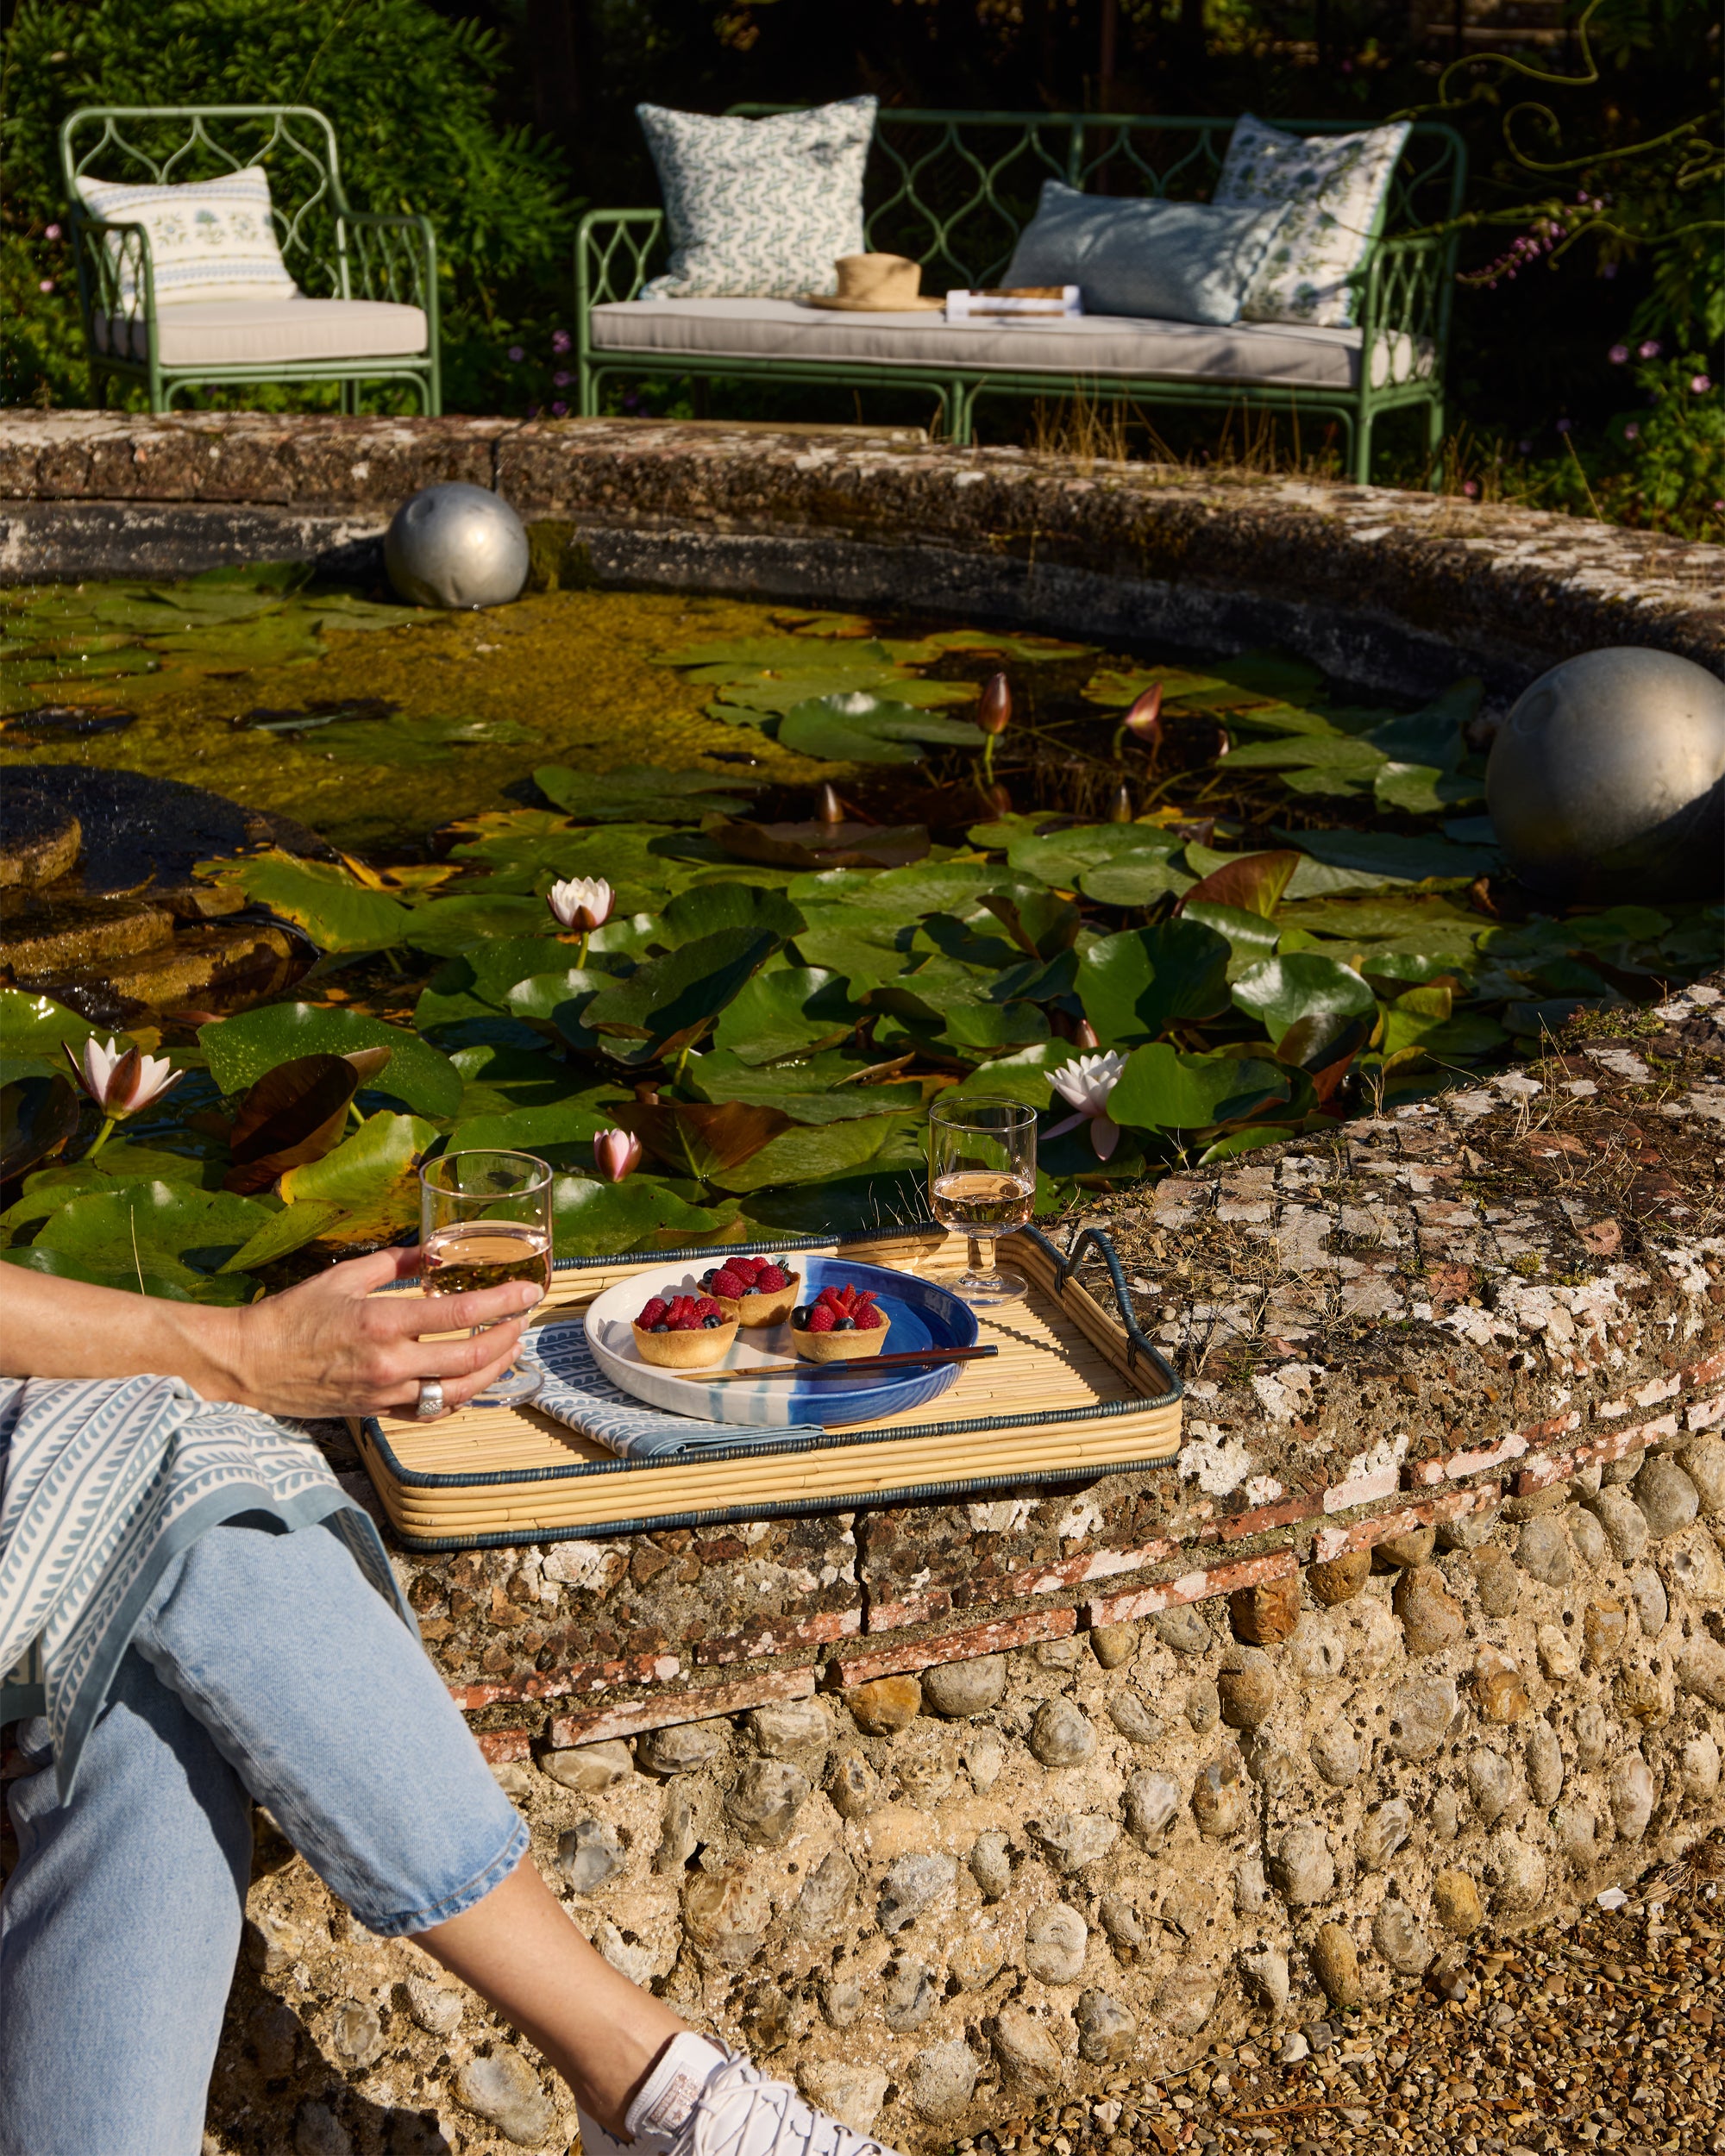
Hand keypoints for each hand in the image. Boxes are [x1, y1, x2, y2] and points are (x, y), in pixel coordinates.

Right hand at [228, 1247, 543, 1419]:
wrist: (250, 1364)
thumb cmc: (291, 1316)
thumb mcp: (342, 1276)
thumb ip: (394, 1263)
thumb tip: (432, 1251)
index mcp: (381, 1322)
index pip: (459, 1315)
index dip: (502, 1303)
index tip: (528, 1292)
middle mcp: (389, 1364)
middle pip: (469, 1358)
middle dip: (507, 1338)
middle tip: (523, 1319)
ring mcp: (385, 1394)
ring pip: (457, 1393)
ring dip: (492, 1371)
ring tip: (509, 1349)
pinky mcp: (378, 1412)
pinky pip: (432, 1413)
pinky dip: (459, 1397)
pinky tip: (472, 1379)